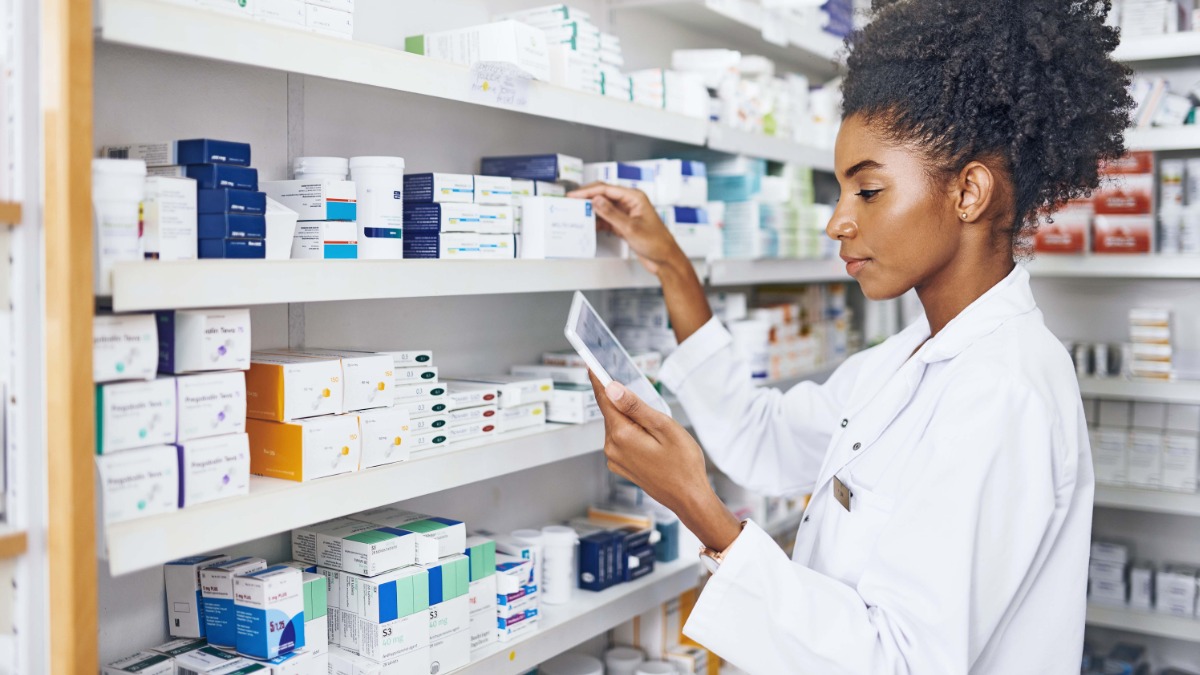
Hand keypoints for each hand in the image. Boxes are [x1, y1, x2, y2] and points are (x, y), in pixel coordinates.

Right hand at [568, 183, 687, 275]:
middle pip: (603, 196)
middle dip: (587, 198)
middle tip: (571, 203)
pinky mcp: (624, 224)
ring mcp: (626, 214)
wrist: (665, 259)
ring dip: (591, 211)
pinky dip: (597, 222)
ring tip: (576, 213)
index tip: (574, 195)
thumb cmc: (656, 242)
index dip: (587, 191)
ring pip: (604, 208)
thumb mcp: (630, 228)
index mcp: (634, 197)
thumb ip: (611, 213)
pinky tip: (588, 225)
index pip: (606, 189)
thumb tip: (596, 200)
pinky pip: (607, 219)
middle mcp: (630, 203)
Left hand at [589, 374, 742, 551]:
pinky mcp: (622, 466)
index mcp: (622, 435)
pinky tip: (650, 436)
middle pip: (611, 412)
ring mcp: (616, 459)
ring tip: (654, 424)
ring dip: (630, 418)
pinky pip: (621, 440)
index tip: (591, 364)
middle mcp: (613, 448)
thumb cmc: (683, 465)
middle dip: (622, 400)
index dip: (598, 379)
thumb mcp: (664, 428)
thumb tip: (612, 389)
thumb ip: (636, 407)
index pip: (604, 399)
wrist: (689, 498)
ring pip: (617, 426)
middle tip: (641, 392)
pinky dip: (631, 432)